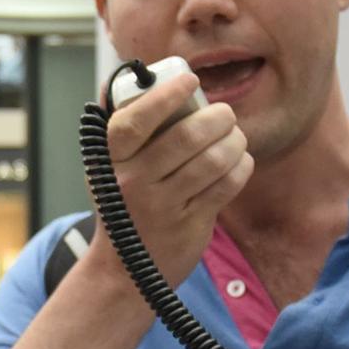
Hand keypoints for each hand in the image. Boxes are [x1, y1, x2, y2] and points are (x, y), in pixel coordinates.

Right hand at [95, 69, 252, 287]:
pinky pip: (227, 184)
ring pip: (213, 159)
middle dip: (218, 118)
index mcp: (111, 161)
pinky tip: (239, 161)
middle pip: (187, 136)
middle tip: (225, 114)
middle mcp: (132, 182)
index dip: (166, 95)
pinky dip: (241, 166)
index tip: (190, 80)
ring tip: (235, 137)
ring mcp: (162, 206)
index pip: (135, 120)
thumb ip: (121, 125)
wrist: (125, 272)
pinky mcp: (190, 224)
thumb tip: (135, 76)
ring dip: (234, 141)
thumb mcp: (108, 168)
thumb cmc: (123, 206)